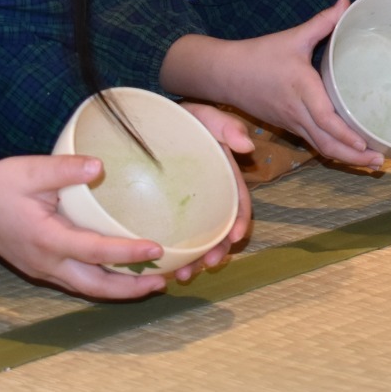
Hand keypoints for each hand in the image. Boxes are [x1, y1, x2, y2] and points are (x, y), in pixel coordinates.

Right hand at [0, 152, 172, 299]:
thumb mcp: (30, 169)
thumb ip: (65, 168)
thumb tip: (99, 166)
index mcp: (47, 239)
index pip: (96, 252)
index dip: (128, 253)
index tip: (157, 249)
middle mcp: (46, 263)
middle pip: (95, 286)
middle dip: (130, 289)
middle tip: (162, 282)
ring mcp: (42, 270)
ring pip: (86, 289)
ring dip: (118, 290)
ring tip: (150, 283)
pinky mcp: (41, 268)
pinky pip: (76, 282)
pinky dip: (101, 283)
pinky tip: (120, 274)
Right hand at [161, 0, 385, 168]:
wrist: (224, 74)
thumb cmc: (259, 55)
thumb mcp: (293, 37)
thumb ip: (322, 22)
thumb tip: (347, 2)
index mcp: (301, 89)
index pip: (325, 118)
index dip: (345, 134)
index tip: (365, 143)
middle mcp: (298, 112)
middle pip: (327, 143)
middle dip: (354, 156)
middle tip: (381, 162)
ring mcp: (292, 123)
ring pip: (320, 147)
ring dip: (346, 158)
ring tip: (373, 163)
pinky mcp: (289, 127)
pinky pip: (313, 144)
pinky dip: (333, 151)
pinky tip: (350, 153)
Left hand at [170, 102, 254, 283]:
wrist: (144, 119)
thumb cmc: (180, 118)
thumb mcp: (205, 115)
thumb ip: (226, 125)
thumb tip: (246, 146)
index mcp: (223, 175)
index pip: (238, 201)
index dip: (240, 221)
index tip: (235, 238)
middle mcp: (209, 194)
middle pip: (218, 228)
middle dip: (217, 250)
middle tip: (207, 265)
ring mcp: (186, 205)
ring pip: (196, 238)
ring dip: (194, 260)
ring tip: (183, 276)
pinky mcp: (163, 210)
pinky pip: (171, 235)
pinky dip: (171, 254)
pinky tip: (162, 268)